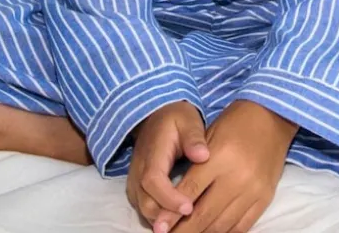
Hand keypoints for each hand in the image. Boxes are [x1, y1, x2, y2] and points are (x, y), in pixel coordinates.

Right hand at [127, 101, 210, 232]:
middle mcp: (138, 170)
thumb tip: (203, 156)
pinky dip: (159, 217)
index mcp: (152, 153)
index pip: (154, 181)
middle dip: (167, 216)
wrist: (156, 117)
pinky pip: (144, 209)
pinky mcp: (137, 189)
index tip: (189, 207)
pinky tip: (177, 219)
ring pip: (144, 210)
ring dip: (163, 219)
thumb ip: (194, 137)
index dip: (169, 198)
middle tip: (191, 219)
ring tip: (187, 222)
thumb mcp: (188, 119)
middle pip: (146, 203)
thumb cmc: (175, 119)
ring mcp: (135, 181)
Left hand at [171, 99, 297, 232]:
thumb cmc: (235, 123)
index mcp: (221, 156)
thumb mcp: (210, 137)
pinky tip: (211, 232)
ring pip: (221, 226)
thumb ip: (194, 169)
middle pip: (204, 214)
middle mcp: (237, 177)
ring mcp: (253, 190)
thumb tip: (175, 202)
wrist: (272, 117)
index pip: (190, 191)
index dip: (171, 213)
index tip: (159, 227)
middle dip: (183, 231)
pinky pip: (241, 227)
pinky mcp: (265, 198)